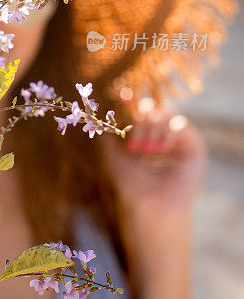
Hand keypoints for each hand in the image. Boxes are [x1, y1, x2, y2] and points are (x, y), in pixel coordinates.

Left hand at [100, 97, 207, 257]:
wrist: (150, 202)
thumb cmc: (129, 181)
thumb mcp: (111, 151)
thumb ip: (108, 128)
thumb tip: (105, 107)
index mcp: (143, 134)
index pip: (138, 109)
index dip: (130, 101)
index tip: (121, 95)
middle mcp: (161, 134)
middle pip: (150, 107)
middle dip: (139, 120)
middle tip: (133, 146)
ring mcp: (178, 138)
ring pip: (165, 111)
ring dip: (150, 128)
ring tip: (145, 152)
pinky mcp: (194, 145)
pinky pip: (180, 123)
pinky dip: (166, 133)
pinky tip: (160, 150)